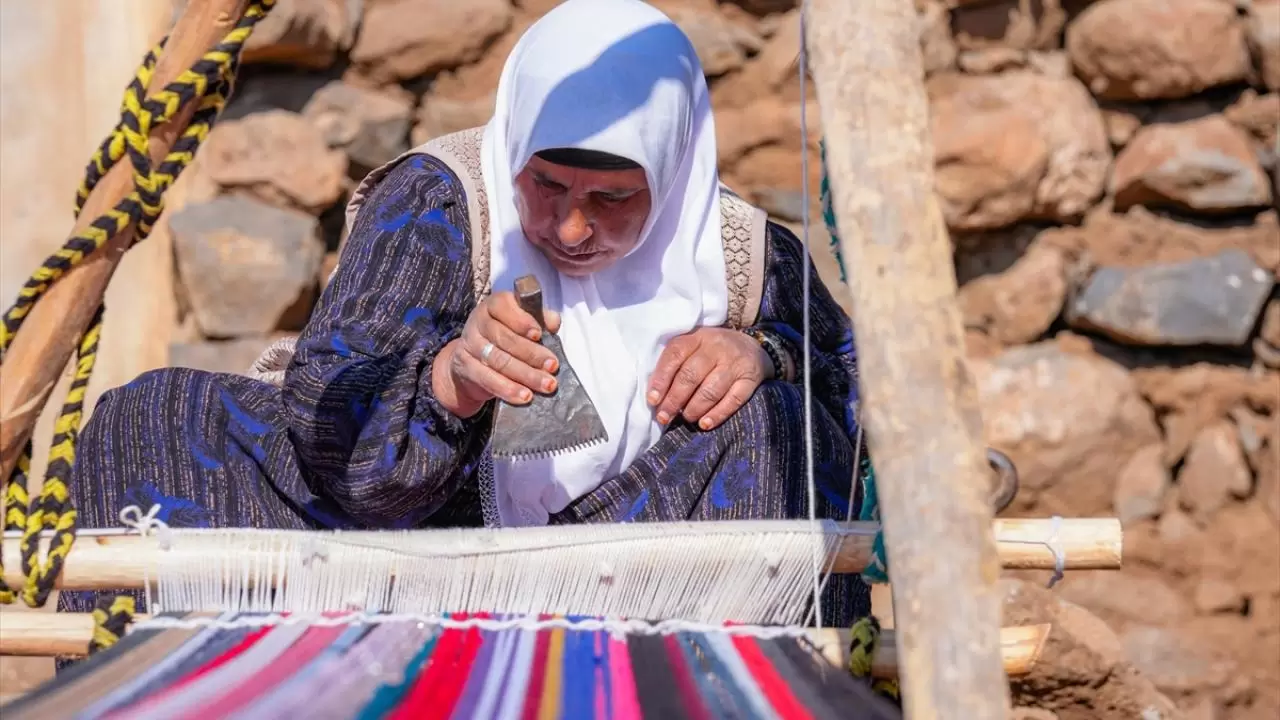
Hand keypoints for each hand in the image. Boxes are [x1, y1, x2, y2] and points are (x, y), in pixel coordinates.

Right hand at [432, 291, 561, 417]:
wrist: (471, 360)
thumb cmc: (505, 337)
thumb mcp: (522, 324)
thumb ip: (540, 320)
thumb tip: (554, 322)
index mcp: (494, 305)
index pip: (504, 306)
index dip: (521, 320)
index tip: (539, 334)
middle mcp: (478, 322)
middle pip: (505, 338)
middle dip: (532, 354)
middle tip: (553, 366)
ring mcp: (470, 344)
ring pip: (499, 360)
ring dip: (525, 375)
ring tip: (546, 385)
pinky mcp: (465, 367)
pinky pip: (487, 379)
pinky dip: (508, 389)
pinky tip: (524, 396)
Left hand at [647, 327, 771, 430]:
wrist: (752, 348)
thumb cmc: (713, 352)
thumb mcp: (695, 347)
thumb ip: (676, 364)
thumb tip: (656, 396)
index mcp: (697, 337)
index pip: (675, 356)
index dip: (661, 380)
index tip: (652, 400)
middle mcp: (716, 347)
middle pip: (691, 375)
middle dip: (674, 400)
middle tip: (664, 417)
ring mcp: (735, 363)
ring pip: (711, 390)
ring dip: (694, 408)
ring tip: (686, 419)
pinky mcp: (751, 379)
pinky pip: (733, 400)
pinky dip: (717, 414)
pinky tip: (705, 424)